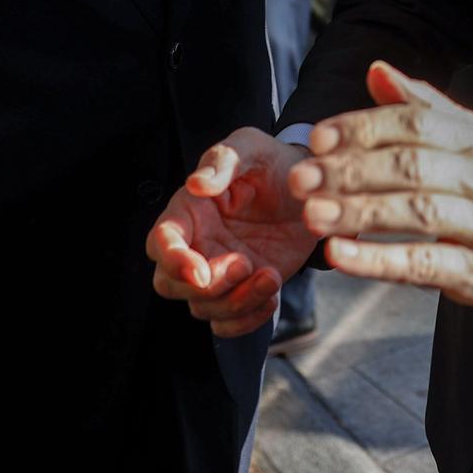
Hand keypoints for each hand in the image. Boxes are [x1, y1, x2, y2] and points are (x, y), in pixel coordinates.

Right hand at [147, 127, 316, 337]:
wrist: (312, 188)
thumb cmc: (273, 161)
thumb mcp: (251, 147)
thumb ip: (223, 160)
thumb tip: (196, 183)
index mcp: (188, 211)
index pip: (160, 242)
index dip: (173, 261)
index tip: (201, 272)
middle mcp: (196, 245)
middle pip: (170, 284)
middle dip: (205, 287)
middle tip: (245, 264)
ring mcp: (218, 271)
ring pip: (202, 308)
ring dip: (235, 302)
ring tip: (272, 276)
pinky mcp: (242, 291)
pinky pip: (227, 325)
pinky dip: (246, 321)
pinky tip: (272, 295)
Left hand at [293, 61, 472, 314]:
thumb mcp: (472, 138)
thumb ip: (421, 104)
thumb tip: (374, 69)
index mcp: (472, 137)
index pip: (412, 123)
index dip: (360, 128)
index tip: (317, 139)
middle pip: (409, 164)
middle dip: (349, 170)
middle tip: (301, 178)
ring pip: (416, 211)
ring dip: (358, 212)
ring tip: (312, 215)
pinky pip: (427, 263)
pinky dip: (379, 260)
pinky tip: (340, 257)